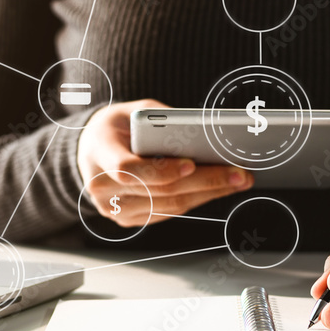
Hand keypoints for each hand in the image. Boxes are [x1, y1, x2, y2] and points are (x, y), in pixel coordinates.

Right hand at [77, 99, 252, 226]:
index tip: (191, 163)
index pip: (128, 169)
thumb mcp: (133, 111)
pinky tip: (219, 188)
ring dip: (209, 193)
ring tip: (238, 180)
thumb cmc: (116, 128)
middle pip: (160, 190)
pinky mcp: (130, 219)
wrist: (91, 151)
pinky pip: (169, 212)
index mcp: (100, 153)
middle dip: (205, 181)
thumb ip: (162, 121)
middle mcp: (103, 187)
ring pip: (170, 205)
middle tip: (237, 173)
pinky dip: (197, 199)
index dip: (161, 170)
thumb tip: (203, 134)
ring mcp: (116, 208)